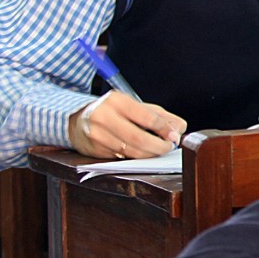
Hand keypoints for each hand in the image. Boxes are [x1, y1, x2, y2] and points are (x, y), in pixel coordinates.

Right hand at [68, 92, 185, 159]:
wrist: (79, 120)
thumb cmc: (114, 111)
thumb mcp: (137, 106)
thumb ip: (161, 116)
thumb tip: (179, 129)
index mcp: (117, 100)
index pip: (147, 117)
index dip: (165, 129)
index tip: (174, 136)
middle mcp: (103, 116)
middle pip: (139, 138)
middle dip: (159, 146)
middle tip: (169, 147)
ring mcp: (97, 135)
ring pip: (131, 151)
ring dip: (150, 154)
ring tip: (158, 150)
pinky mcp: (94, 150)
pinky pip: (122, 158)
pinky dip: (136, 157)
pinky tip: (142, 153)